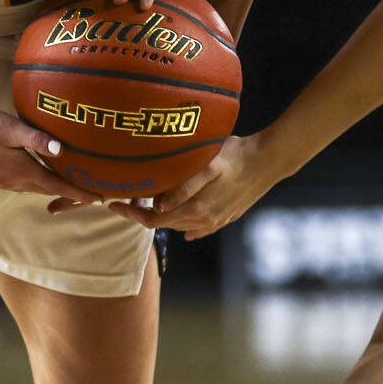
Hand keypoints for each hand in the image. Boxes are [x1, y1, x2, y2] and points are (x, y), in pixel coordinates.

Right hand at [0, 97, 101, 203]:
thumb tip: (63, 150)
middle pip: (47, 190)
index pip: (56, 186)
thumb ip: (36, 138)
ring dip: (52, 188)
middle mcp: (14, 181)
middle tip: (90, 192)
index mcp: (21, 171)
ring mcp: (2, 181)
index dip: (78, 193)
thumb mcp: (10, 127)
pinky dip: (36, 181)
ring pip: (34, 188)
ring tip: (69, 183)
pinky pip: (22, 183)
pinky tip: (39, 172)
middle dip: (69, 193)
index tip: (99, 198)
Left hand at [106, 132, 281, 238]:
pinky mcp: (226, 216)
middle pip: (163, 224)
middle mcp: (204, 220)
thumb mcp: (208, 165)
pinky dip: (184, 225)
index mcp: (196, 210)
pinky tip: (178, 220)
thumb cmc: (236, 156)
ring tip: (145, 200)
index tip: (112, 203)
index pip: (154, 219)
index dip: (131, 213)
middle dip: (141, 214)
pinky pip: (199, 228)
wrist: (270, 160)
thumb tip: (159, 206)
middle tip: (123, 197)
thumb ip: (183, 187)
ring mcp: (216, 220)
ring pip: (179, 225)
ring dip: (161, 216)